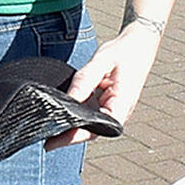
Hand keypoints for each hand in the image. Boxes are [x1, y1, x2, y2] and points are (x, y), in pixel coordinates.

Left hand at [44, 24, 161, 149]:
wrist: (139, 44)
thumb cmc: (123, 52)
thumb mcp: (101, 62)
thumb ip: (84, 81)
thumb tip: (68, 99)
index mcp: (122, 104)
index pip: (98, 128)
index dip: (75, 136)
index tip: (55, 140)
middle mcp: (119, 111)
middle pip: (92, 130)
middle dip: (69, 135)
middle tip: (46, 138)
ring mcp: (113, 109)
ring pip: (90, 123)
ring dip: (72, 125)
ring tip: (49, 126)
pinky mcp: (107, 104)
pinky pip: (91, 112)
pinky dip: (77, 112)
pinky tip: (61, 111)